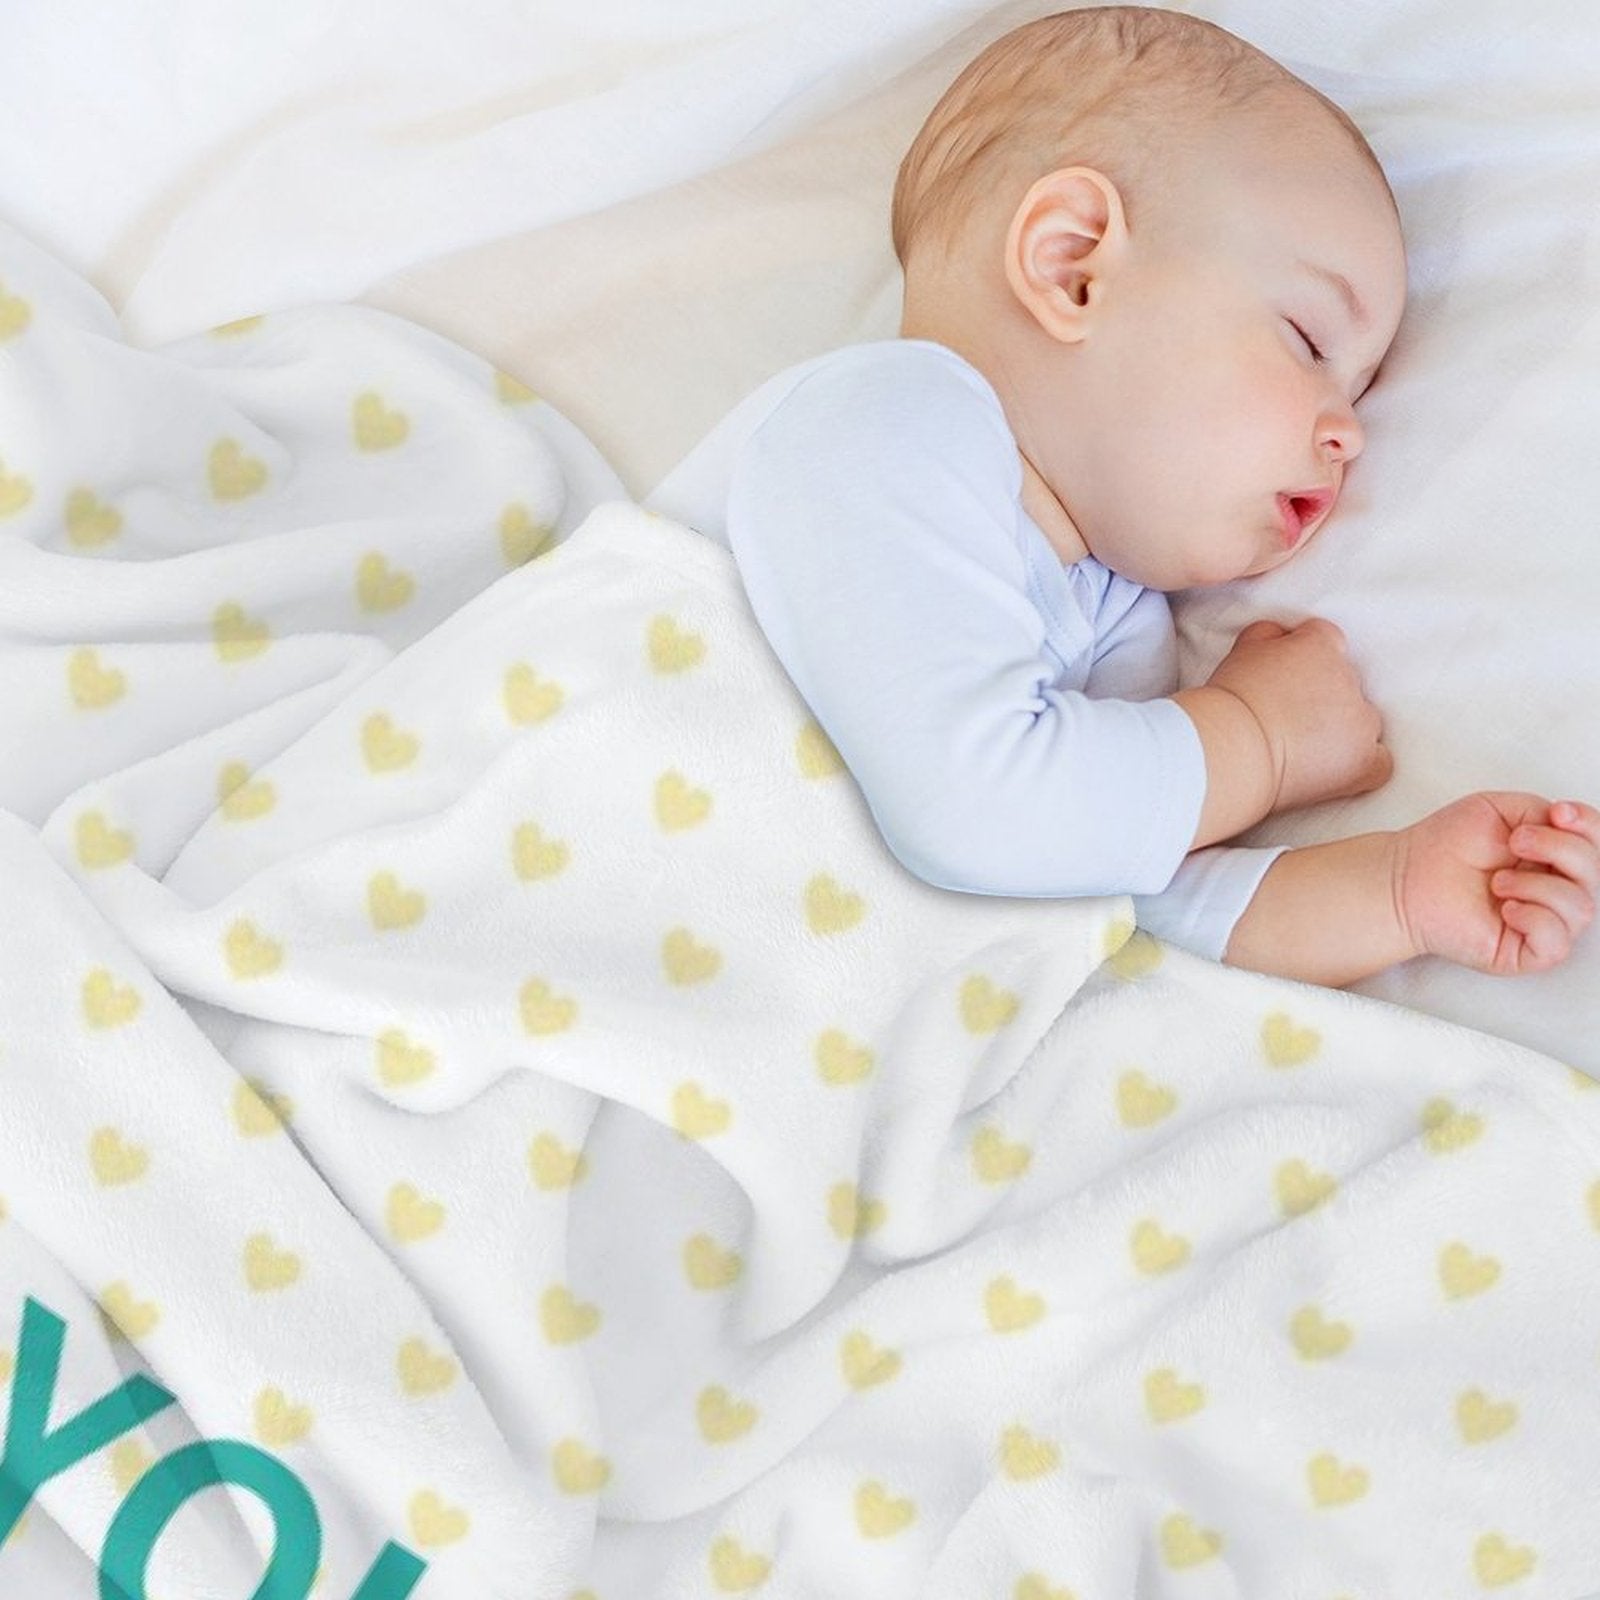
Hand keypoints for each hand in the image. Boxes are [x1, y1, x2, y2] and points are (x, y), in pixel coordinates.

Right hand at [1206, 618, 1391, 812]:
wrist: (1232, 748)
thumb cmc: (1230, 701)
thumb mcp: (1243, 649)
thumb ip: (1270, 635)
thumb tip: (1282, 636)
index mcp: (1322, 645)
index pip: (1326, 641)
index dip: (1304, 660)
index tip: (1286, 679)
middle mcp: (1349, 678)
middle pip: (1346, 682)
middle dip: (1323, 697)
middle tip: (1287, 717)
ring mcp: (1361, 721)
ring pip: (1363, 720)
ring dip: (1342, 730)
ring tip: (1304, 748)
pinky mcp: (1364, 761)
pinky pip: (1379, 761)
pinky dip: (1363, 764)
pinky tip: (1337, 770)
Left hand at [1393, 793, 1598, 974]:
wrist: (1405, 878)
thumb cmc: (1444, 847)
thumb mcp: (1498, 810)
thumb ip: (1541, 811)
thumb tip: (1568, 824)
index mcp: (1553, 857)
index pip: (1596, 845)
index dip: (1589, 826)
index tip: (1558, 813)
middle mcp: (1554, 890)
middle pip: (1595, 873)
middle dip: (1559, 849)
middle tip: (1515, 842)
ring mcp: (1543, 922)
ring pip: (1581, 908)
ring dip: (1537, 886)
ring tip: (1497, 881)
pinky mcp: (1525, 952)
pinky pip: (1557, 943)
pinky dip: (1535, 919)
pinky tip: (1506, 908)